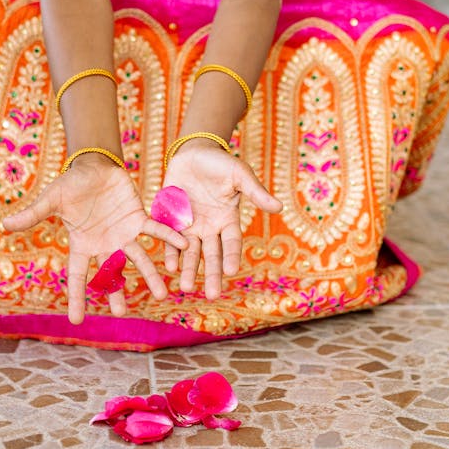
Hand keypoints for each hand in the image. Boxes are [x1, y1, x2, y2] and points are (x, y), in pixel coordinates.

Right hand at [1, 155, 186, 323]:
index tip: (77, 321)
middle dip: (118, 294)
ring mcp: (123, 235)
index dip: (76, 298)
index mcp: (82, 245)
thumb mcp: (51, 200)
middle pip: (111, 275)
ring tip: (163, 294)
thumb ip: (33, 215)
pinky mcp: (139, 219)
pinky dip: (169, 237)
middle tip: (124, 314)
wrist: (93, 166)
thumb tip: (4, 225)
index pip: (77, 276)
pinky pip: (156, 231)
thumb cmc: (70, 185)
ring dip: (151, 276)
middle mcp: (105, 246)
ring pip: (139, 259)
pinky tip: (184, 247)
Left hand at [163, 142, 282, 298]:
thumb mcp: (240, 174)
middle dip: (211, 274)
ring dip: (188, 269)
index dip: (231, 256)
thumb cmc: (220, 163)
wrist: (193, 152)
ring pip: (190, 252)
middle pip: (211, 255)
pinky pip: (169, 239)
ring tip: (185, 287)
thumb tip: (278, 207)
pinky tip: (169, 265)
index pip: (231, 243)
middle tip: (211, 296)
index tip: (231, 271)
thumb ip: (255, 192)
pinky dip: (170, 252)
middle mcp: (210, 228)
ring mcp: (190, 226)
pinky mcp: (171, 220)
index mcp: (228, 220)